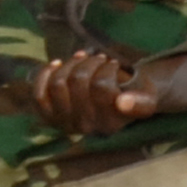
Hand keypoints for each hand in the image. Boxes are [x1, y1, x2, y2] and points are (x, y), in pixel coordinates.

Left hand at [33, 50, 158, 135]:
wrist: (113, 106)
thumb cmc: (133, 96)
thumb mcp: (147, 99)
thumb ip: (141, 102)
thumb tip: (122, 102)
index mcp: (109, 123)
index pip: (101, 87)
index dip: (107, 68)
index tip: (114, 65)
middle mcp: (86, 126)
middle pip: (78, 81)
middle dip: (90, 62)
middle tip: (99, 59)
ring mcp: (65, 122)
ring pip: (59, 83)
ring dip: (71, 64)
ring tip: (83, 59)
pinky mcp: (49, 116)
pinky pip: (39, 94)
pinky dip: (46, 74)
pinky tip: (58, 64)